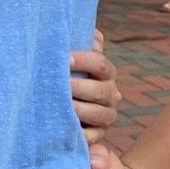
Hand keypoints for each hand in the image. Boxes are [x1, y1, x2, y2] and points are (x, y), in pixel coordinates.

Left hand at [69, 29, 120, 145]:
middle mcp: (110, 93)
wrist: (68, 106)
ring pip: (97, 113)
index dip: (83, 60)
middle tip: (59, 85)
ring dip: (78, 110)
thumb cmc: (68, 74)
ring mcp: (106, 116)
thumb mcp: (75, 57)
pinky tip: (65, 130)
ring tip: (59, 106)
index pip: (99, 63)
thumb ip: (83, 41)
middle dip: (77, 86)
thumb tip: (89, 31)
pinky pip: (93, 137)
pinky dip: (81, 135)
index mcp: (106, 72)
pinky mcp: (98, 135)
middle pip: (99, 90)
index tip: (64, 58)